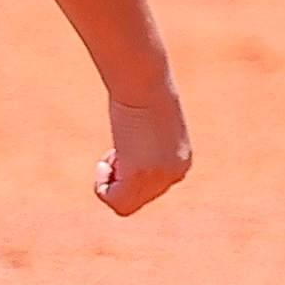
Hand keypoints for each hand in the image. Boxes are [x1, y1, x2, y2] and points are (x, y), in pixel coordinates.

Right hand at [93, 87, 190, 216]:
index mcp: (181, 161)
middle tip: (116, 149)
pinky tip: (103, 163)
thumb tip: (132, 152)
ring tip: (111, 154)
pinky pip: (116, 203)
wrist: (143, 81)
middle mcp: (176, 173)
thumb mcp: (149, 123)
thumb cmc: (142, 92)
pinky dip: (102, 187)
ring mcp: (159, 177)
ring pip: (126, 203)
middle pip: (138, 197)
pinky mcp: (140, 176)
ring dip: (110, 182)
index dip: (129, 171)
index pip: (151, 187)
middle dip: (120, 177)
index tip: (123, 147)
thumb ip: (146, 145)